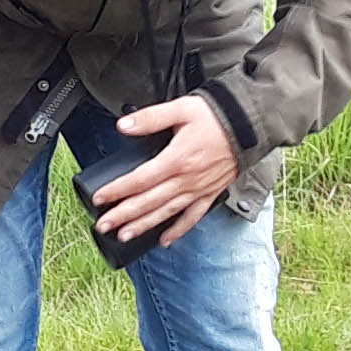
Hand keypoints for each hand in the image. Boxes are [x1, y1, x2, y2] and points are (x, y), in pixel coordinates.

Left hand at [91, 95, 238, 242]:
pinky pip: (193, 217)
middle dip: (123, 215)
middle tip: (102, 226)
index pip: (139, 180)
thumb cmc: (217, 115)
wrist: (251, 125)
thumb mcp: (182, 109)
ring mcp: (199, 190)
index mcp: (176, 159)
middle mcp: (186, 180)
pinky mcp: (211, 193)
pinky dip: (179, 230)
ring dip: (144, 226)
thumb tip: (123, 126)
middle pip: (148, 202)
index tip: (98, 199)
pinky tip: (164, 240)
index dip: (117, 190)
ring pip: (167, 213)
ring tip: (124, 236)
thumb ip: (151, 118)